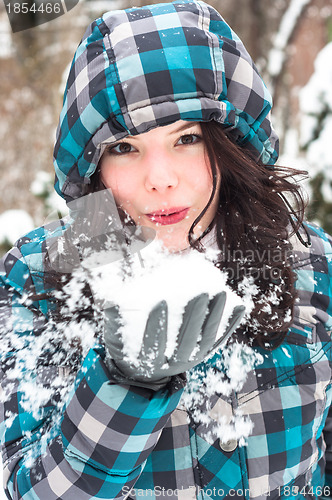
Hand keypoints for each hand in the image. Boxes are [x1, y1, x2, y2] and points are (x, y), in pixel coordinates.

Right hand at [103, 293, 244, 390]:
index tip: (159, 302)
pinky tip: (241, 304)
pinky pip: (220, 339)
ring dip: (215, 317)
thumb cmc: (127, 345)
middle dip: (194, 316)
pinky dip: (231, 324)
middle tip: (200, 292)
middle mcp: (172, 363)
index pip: (152, 344)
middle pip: (186, 341)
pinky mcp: (204, 353)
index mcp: (147, 360)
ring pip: (206, 340)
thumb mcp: (114, 335)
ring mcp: (191, 359)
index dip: (156, 325)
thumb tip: (110, 300)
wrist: (143, 369)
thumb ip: (114, 318)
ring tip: (220, 292)